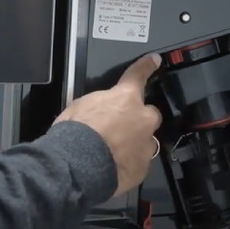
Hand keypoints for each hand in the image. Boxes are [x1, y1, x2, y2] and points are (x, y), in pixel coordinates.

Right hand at [54, 53, 162, 196]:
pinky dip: (129, 162)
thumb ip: (100, 105)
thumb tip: (102, 110)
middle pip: (150, 114)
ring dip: (134, 142)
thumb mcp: (81, 106)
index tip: (154, 60)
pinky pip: (139, 162)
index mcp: (126, 99)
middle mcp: (143, 119)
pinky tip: (114, 166)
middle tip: (120, 128)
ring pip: (146, 140)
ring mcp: (145, 145)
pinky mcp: (143, 168)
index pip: (138, 76)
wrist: (78, 166)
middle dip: (138, 119)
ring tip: (114, 152)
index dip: (146, 66)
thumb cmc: (75, 132)